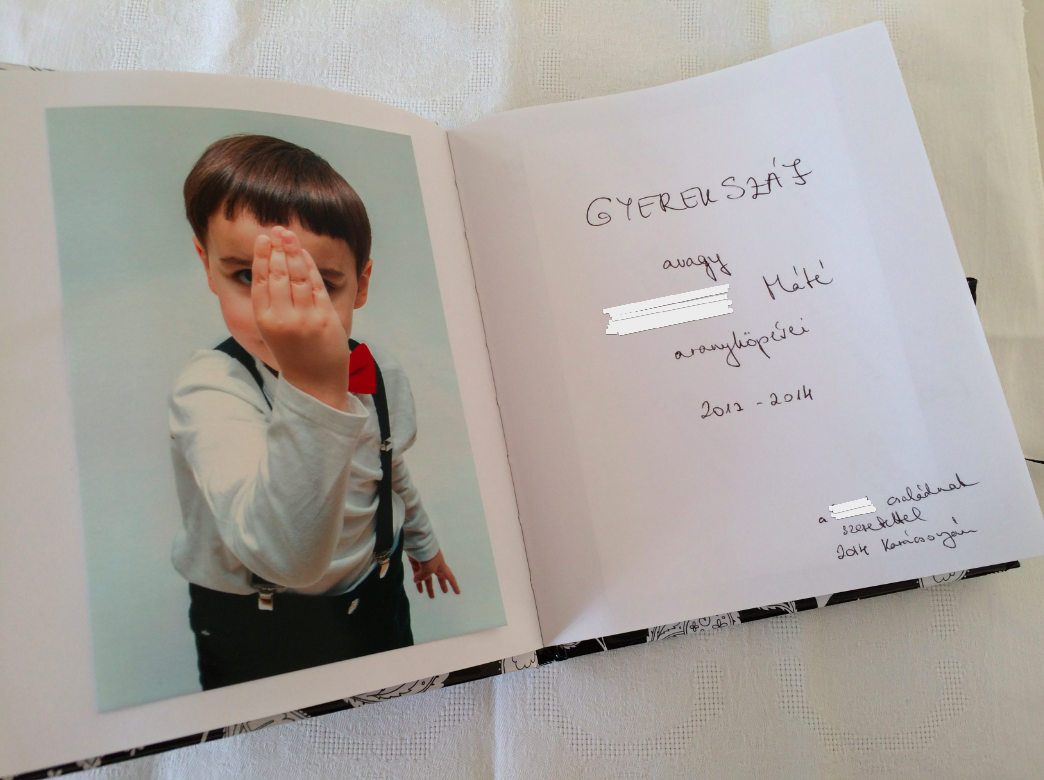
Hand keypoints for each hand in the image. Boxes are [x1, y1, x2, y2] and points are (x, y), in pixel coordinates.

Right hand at [252, 227, 350, 409]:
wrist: (315, 382)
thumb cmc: (293, 352)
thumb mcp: (272, 330)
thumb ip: (269, 304)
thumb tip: (266, 270)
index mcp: (265, 321)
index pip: (260, 281)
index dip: (261, 258)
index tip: (262, 239)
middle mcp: (283, 319)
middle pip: (278, 274)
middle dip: (278, 248)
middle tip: (277, 230)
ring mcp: (305, 318)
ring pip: (298, 276)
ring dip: (294, 252)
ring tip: (289, 235)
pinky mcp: (325, 318)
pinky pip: (317, 285)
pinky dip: (311, 266)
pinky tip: (306, 253)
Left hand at [408, 550, 459, 598]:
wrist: (419, 543)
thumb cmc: (429, 557)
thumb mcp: (429, 569)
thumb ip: (424, 577)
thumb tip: (416, 580)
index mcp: (441, 567)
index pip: (450, 577)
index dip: (454, 585)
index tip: (457, 592)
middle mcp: (434, 566)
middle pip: (439, 577)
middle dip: (442, 584)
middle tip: (444, 592)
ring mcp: (425, 564)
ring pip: (427, 577)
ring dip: (428, 585)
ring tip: (427, 594)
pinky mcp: (416, 562)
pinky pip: (417, 573)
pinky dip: (417, 579)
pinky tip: (416, 584)